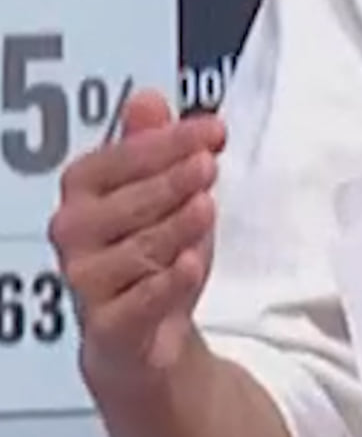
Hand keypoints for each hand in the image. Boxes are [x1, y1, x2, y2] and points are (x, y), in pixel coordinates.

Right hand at [47, 87, 226, 389]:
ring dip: (175, 229)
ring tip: (207, 208)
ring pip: (137, 250)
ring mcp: (86, 282)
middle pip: (130, 203)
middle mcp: (74, 233)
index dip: (168, 143)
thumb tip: (148, 98)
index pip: (123, 157)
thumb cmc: (153, 254)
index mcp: (83, 190)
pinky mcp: (107, 328)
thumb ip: (155, 149)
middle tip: (208, 166)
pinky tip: (190, 264)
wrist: (144, 338)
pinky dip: (165, 285)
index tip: (213, 130)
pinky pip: (137, 303)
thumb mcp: (163, 196)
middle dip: (172, 183)